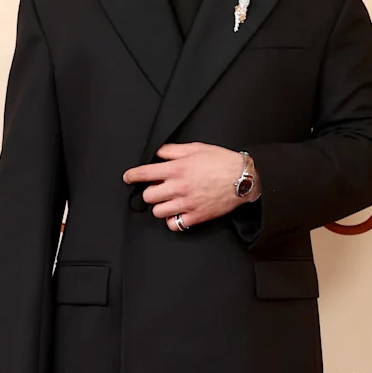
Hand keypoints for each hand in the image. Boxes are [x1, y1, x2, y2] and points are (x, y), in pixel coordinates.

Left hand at [122, 142, 248, 229]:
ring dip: (160, 206)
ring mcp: (187, 204)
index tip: (128, 177)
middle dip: (150, 192)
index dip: (132, 176)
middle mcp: (179, 187)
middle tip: (158, 189)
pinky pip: (174, 224)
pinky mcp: (196, 216)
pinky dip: (173, 220)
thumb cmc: (222, 162)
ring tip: (168, 201)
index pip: (145, 173)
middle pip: (149, 196)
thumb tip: (158, 153)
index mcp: (177, 169)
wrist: (243, 178)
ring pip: (158, 212)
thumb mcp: (196, 148)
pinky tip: (177, 212)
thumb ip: (173, 150)